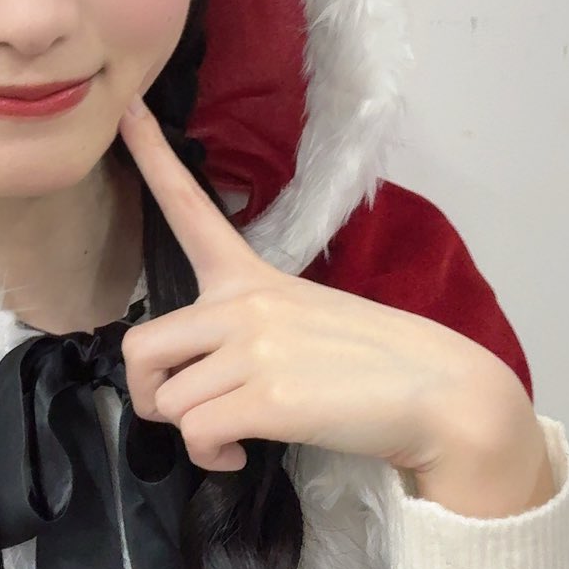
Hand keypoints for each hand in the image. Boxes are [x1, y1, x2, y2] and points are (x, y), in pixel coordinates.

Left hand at [115, 97, 517, 475]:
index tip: (128, 111)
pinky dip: (210, 457)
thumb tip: (202, 378)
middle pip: (139, 346)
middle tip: (191, 412)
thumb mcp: (305, 319)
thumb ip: (248, 331)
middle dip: (150, 394)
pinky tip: (241, 454)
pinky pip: (195, 434)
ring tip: (233, 437)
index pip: (190, 208)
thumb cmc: (374, 363)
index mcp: (252, 279)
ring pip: (166, 402)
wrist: (440, 394)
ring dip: (190, 434)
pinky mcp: (267, 398)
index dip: (151, 158)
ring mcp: (254, 350)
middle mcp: (244, 306)